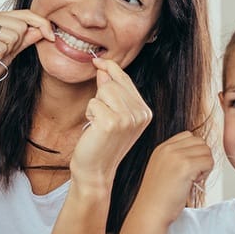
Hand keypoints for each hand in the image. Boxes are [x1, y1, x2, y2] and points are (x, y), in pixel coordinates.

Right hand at [0, 10, 53, 99]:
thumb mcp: (12, 52)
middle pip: (21, 25)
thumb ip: (26, 39)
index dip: (42, 24)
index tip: (52, 36)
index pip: (25, 13)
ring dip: (7, 52)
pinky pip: (1, 46)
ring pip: (13, 35)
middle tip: (1, 53)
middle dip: (17, 44)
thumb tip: (44, 29)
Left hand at [70, 58, 151, 188]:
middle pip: (114, 83)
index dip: (110, 68)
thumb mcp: (113, 115)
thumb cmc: (102, 143)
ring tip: (98, 122)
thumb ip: (112, 91)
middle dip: (101, 94)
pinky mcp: (112, 123)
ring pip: (104, 90)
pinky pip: (93, 103)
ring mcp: (128, 119)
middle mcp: (140, 114)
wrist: (96, 171)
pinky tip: (94, 129)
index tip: (98, 62)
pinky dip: (89, 113)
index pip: (126, 80)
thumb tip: (103, 68)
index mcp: (145, 111)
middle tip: (100, 116)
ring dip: (95, 104)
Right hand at [132, 131, 213, 226]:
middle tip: (194, 174)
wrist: (150, 212)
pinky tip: (194, 182)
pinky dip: (207, 173)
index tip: (189, 167)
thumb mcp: (162, 169)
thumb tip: (199, 154)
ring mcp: (177, 156)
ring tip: (194, 179)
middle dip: (201, 157)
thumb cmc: (158, 198)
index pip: (188, 136)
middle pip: (199, 141)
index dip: (194, 151)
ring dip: (205, 165)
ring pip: (206, 151)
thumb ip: (176, 158)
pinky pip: (208, 162)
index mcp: (162, 148)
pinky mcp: (186, 166)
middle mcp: (168, 148)